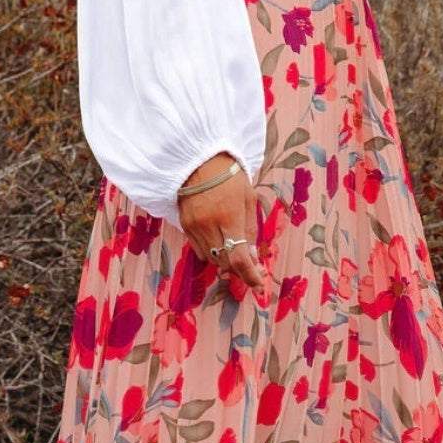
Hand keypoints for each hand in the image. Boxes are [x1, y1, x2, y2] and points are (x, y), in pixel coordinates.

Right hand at [178, 152, 264, 290]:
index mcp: (229, 217)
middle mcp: (209, 226)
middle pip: (224, 262)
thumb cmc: (229, 176)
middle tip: (251, 266)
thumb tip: (253, 258)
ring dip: (225, 260)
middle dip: (239, 268)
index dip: (250, 276)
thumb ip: (250, 230)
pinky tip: (219, 241)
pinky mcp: (184, 226)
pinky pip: (199, 249)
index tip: (258, 283)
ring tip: (235, 252)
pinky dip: (211, 251)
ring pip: (211, 259)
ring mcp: (194, 227)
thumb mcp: (248, 199)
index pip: (239, 258)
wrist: (197, 159)